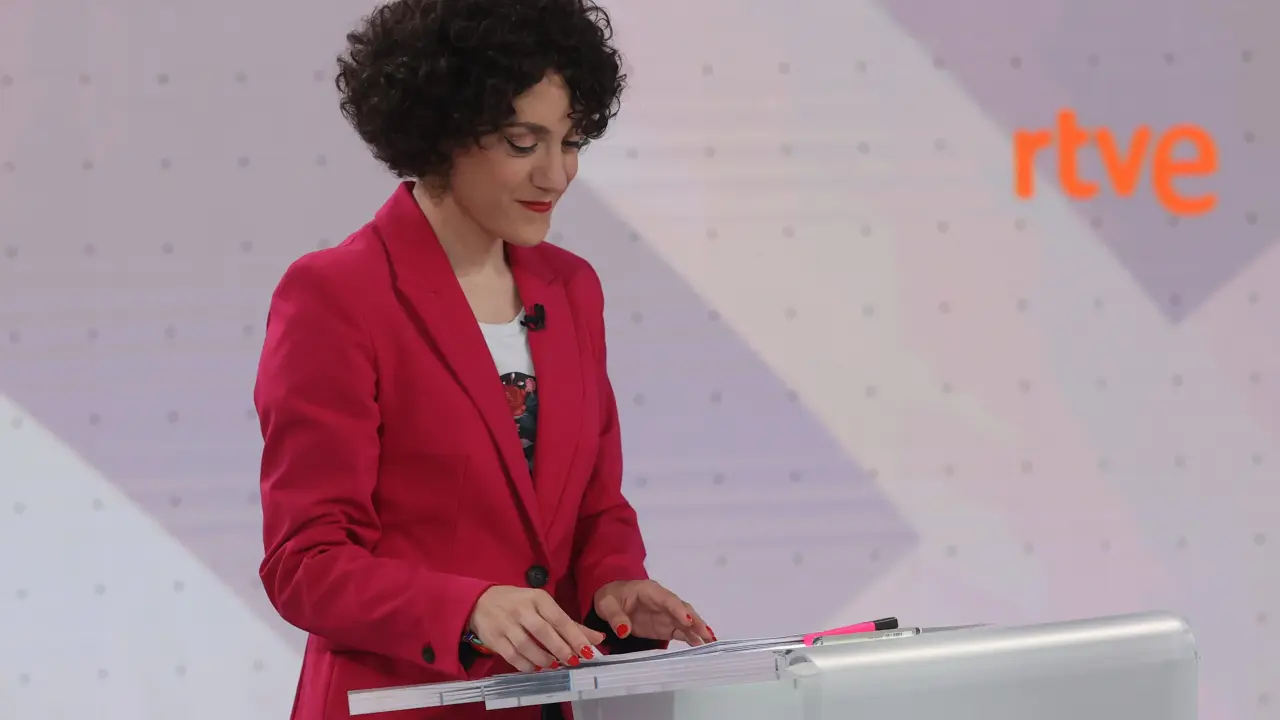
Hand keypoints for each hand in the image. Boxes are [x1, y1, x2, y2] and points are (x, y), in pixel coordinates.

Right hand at [468, 586, 606, 671]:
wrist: (480, 601)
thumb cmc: (519, 603)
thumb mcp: (543, 606)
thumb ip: (570, 624)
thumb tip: (598, 639)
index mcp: (538, 598)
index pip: (559, 618)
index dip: (574, 636)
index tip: (587, 652)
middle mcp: (522, 609)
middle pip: (544, 632)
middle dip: (560, 649)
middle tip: (573, 662)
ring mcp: (506, 624)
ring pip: (527, 646)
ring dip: (543, 659)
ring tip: (554, 665)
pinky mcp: (494, 638)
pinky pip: (512, 656)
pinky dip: (526, 665)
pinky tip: (535, 667)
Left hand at [593, 579, 715, 645]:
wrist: (611, 601)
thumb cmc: (610, 598)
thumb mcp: (606, 605)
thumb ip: (615, 616)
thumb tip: (623, 630)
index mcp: (649, 591)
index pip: (667, 599)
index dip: (677, 609)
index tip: (687, 620)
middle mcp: (663, 601)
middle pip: (682, 609)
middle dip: (695, 621)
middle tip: (707, 634)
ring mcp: (666, 614)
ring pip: (686, 621)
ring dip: (698, 631)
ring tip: (710, 643)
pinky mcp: (665, 626)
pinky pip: (681, 631)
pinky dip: (691, 638)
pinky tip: (700, 646)